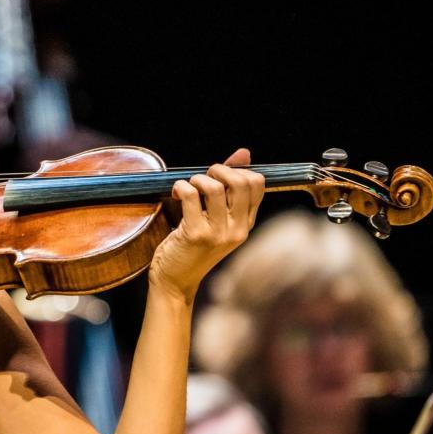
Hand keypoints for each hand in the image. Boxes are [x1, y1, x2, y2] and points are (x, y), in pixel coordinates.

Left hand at [148, 147, 265, 301]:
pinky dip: (180, 186)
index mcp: (246, 223)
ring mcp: (218, 233)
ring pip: (213, 186)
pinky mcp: (196, 234)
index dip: (236, 170)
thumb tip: (244, 153)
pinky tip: (177, 194)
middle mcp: (237, 229)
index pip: (257, 183)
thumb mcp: (216, 217)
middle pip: (240, 181)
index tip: (218, 178)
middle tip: (202, 179)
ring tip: (187, 188)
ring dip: (195, 179)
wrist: (175, 280)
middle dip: (218, 170)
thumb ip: (229, 186)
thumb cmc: (192, 247)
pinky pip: (190, 194)